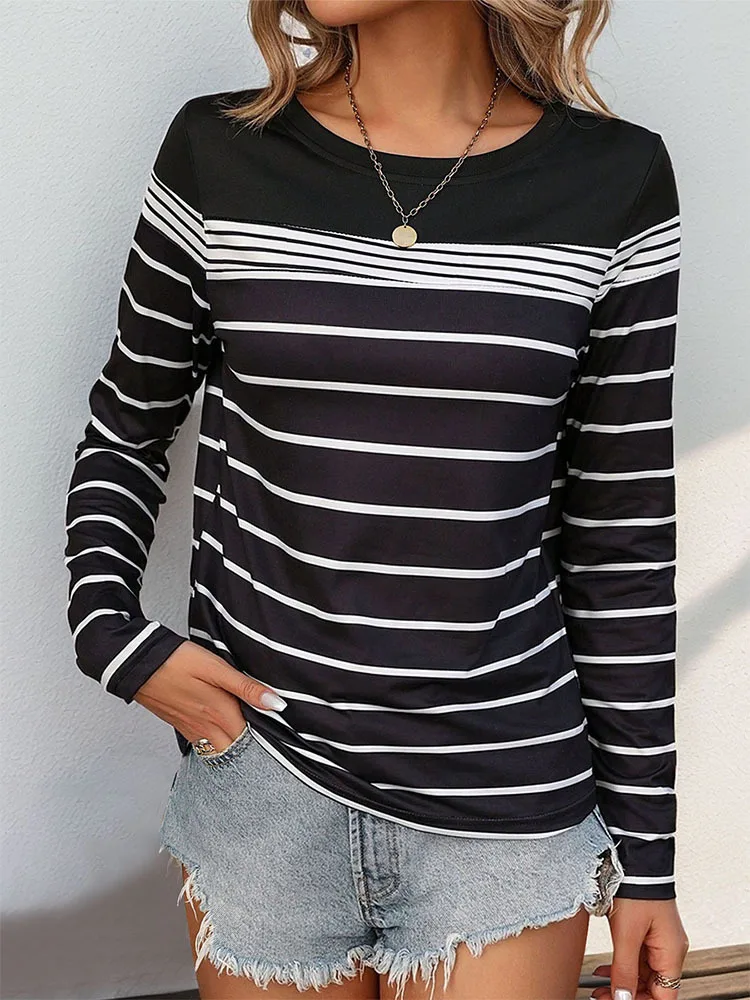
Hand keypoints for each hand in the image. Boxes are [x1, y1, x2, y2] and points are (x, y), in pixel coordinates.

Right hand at [133, 640, 286, 751]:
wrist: (137, 664)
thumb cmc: (177, 661)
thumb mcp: (217, 668)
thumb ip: (247, 688)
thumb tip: (277, 704)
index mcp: (220, 714)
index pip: (251, 739)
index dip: (267, 738)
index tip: (279, 735)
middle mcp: (206, 727)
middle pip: (235, 750)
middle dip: (251, 749)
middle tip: (267, 742)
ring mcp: (191, 729)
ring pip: (218, 751)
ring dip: (233, 749)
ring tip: (247, 739)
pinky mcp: (180, 725)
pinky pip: (202, 745)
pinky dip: (215, 745)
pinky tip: (221, 734)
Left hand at [590, 898, 688, 999]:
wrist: (634, 858)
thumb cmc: (636, 891)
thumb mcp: (626, 934)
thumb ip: (624, 969)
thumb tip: (622, 998)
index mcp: (671, 953)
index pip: (663, 995)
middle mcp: (669, 949)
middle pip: (652, 986)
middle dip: (627, 994)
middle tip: (600, 997)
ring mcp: (659, 940)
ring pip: (643, 973)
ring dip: (622, 982)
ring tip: (598, 988)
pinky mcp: (647, 930)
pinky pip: (637, 958)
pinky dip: (622, 966)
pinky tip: (604, 971)